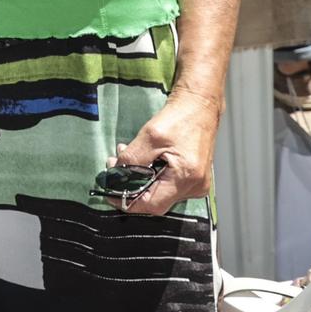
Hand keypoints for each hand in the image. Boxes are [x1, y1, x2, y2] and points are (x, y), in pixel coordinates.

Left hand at [110, 90, 219, 215]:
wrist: (200, 107)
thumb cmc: (180, 118)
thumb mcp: (150, 136)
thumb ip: (132, 159)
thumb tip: (115, 176)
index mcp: (187, 177)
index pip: (152, 205)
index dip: (127, 202)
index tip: (110, 193)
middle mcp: (195, 186)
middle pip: (155, 200)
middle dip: (131, 185)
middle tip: (115, 165)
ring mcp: (196, 184)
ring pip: (159, 192)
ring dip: (139, 177)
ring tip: (127, 154)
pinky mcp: (193, 178)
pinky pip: (167, 185)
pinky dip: (151, 174)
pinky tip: (143, 158)